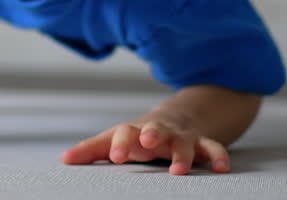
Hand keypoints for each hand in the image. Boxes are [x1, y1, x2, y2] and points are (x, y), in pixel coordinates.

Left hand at [61, 112, 230, 175]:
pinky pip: (213, 148)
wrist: (178, 117)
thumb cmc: (139, 134)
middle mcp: (159, 131)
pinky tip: (221, 168)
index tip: (116, 156)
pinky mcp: (202, 144)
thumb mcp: (117, 139)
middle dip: (152, 133)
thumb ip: (92, 150)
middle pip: (155, 129)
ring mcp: (181, 136)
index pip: (125, 133)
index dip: (120, 144)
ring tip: (178, 170)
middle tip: (146, 141)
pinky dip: (218, 156)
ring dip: (182, 153)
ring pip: (184, 142)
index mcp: (135, 131)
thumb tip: (65, 159)